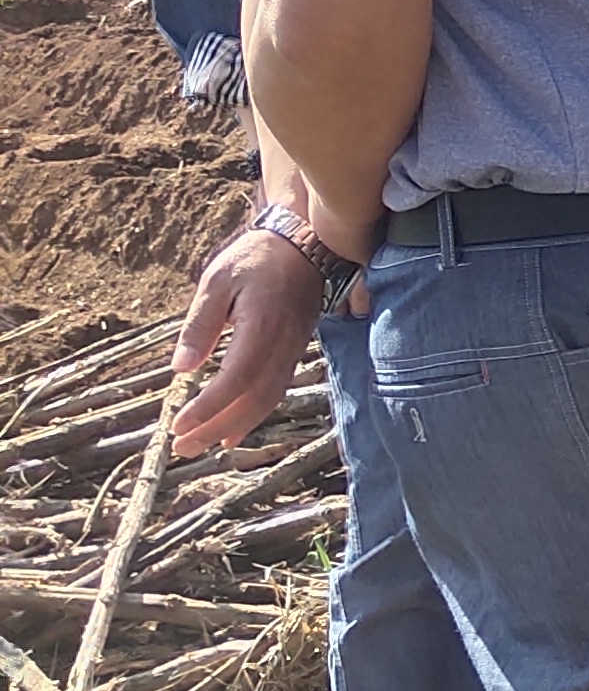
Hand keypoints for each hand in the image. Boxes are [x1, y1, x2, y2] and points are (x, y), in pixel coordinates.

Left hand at [170, 228, 321, 459]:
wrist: (308, 243)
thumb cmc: (257, 258)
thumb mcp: (217, 280)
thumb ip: (200, 324)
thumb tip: (181, 369)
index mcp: (262, 325)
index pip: (236, 379)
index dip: (208, 407)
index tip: (178, 425)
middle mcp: (284, 344)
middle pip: (253, 398)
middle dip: (216, 427)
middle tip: (182, 447)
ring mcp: (293, 349)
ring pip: (267, 399)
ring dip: (233, 426)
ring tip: (202, 444)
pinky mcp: (294, 351)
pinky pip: (275, 390)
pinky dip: (253, 414)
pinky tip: (232, 428)